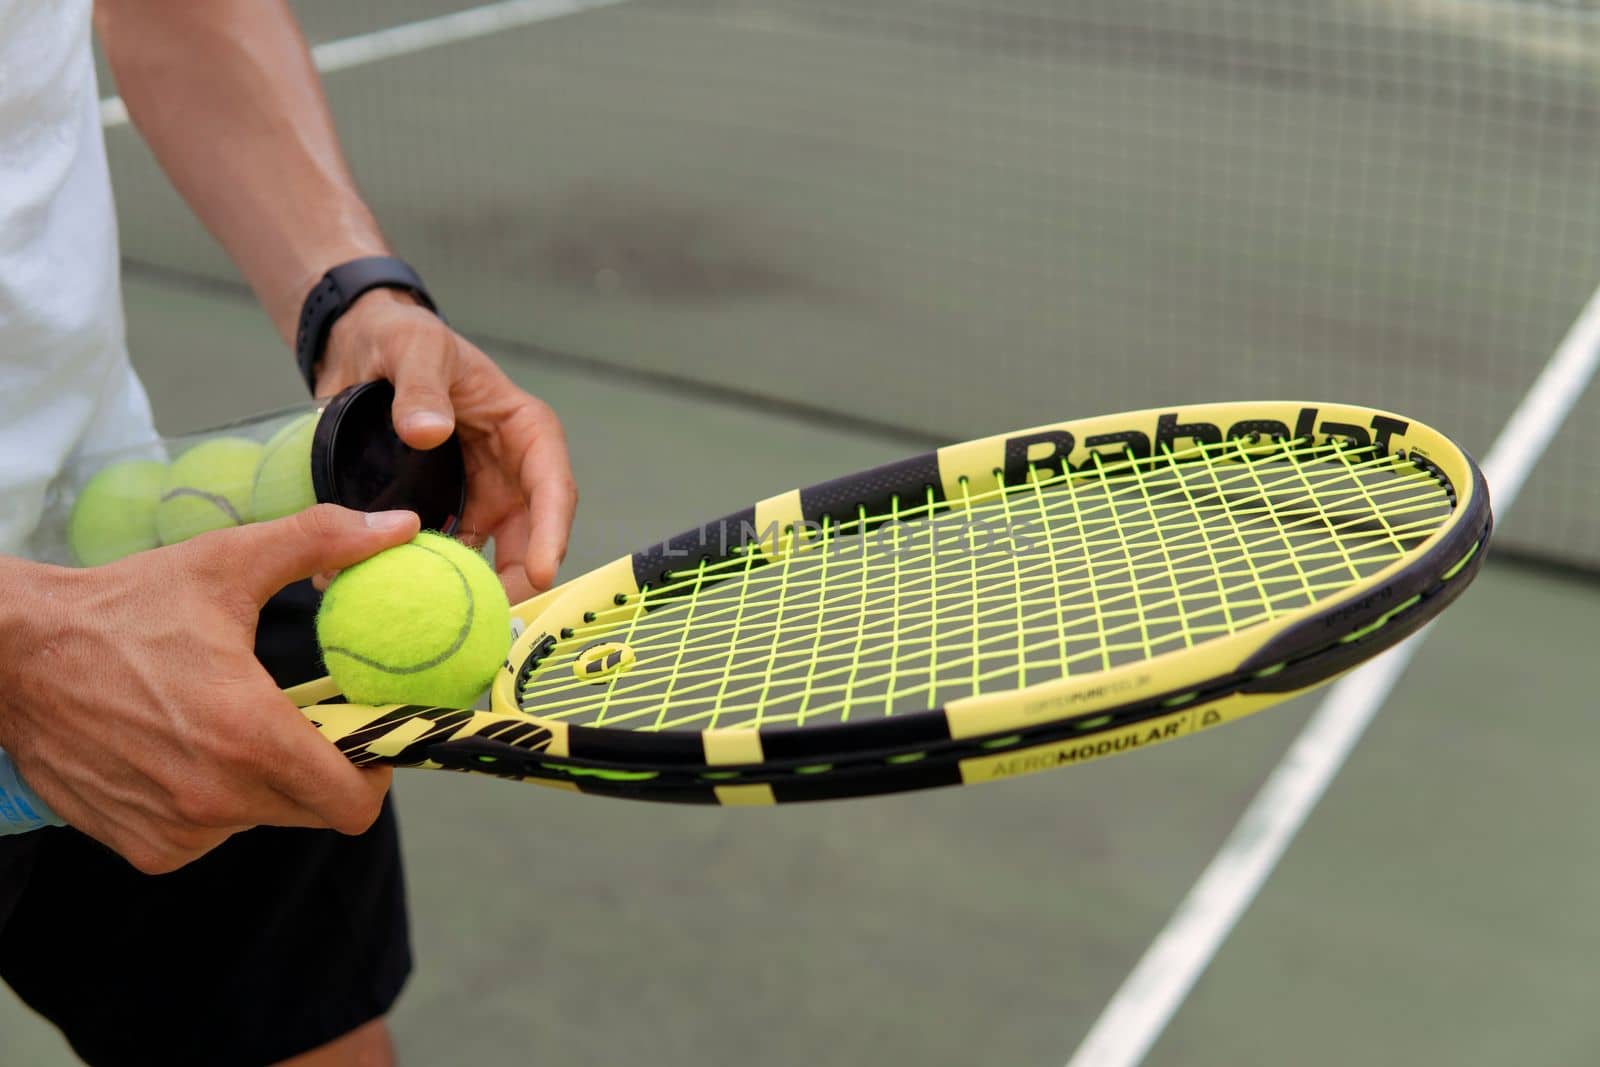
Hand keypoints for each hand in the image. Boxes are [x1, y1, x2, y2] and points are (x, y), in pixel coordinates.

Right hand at [0, 506, 419, 873]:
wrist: (13, 654)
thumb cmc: (125, 607)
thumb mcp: (229, 562)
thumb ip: (324, 542)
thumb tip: (401, 527)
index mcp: (250, 738)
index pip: (354, 802)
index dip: (374, 771)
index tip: (364, 733)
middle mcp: (216, 799)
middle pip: (313, 810)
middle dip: (323, 769)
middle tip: (304, 720)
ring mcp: (177, 830)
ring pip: (261, 819)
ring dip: (261, 782)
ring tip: (225, 723)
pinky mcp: (142, 846)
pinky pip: (208, 834)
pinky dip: (210, 801)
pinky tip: (180, 748)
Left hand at [316, 290, 577, 601]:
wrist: (359, 350)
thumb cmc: (403, 338)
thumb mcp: (415, 348)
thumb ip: (419, 386)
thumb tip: (427, 431)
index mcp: (525, 431)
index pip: (552, 486)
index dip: (552, 533)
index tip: (541, 573)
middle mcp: (510, 471)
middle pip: (528, 535)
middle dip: (514, 579)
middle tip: (488, 618)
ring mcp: (479, 496)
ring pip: (488, 555)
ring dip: (468, 587)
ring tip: (442, 620)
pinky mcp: (445, 513)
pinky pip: (444, 553)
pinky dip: (425, 577)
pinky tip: (393, 595)